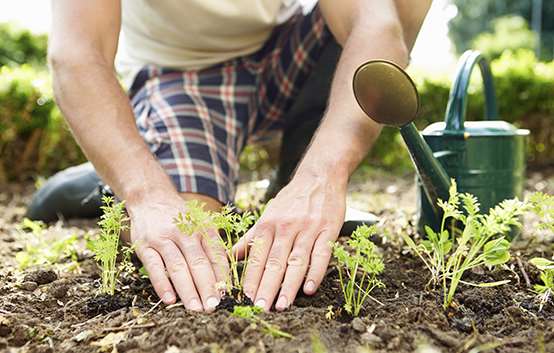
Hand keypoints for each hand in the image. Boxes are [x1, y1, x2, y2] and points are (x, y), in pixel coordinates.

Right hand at [128, 192, 228, 311]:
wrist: (151, 197)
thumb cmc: (180, 218)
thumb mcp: (200, 224)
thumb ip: (211, 247)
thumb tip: (224, 279)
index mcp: (202, 228)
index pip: (216, 254)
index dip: (222, 276)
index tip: (227, 296)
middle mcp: (184, 232)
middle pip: (198, 262)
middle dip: (207, 287)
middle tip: (213, 307)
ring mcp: (163, 238)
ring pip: (177, 266)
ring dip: (187, 289)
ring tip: (195, 308)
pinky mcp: (144, 245)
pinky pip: (154, 266)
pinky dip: (162, 284)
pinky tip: (169, 299)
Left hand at [234, 173, 345, 310]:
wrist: (319, 177)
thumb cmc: (291, 200)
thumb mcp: (267, 215)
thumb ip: (250, 238)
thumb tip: (229, 257)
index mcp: (268, 225)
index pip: (257, 257)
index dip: (251, 279)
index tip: (245, 300)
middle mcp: (286, 227)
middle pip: (274, 262)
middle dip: (266, 287)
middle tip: (260, 309)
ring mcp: (308, 229)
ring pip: (296, 261)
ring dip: (289, 285)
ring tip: (282, 305)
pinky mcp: (328, 230)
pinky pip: (321, 254)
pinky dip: (315, 272)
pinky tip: (309, 289)